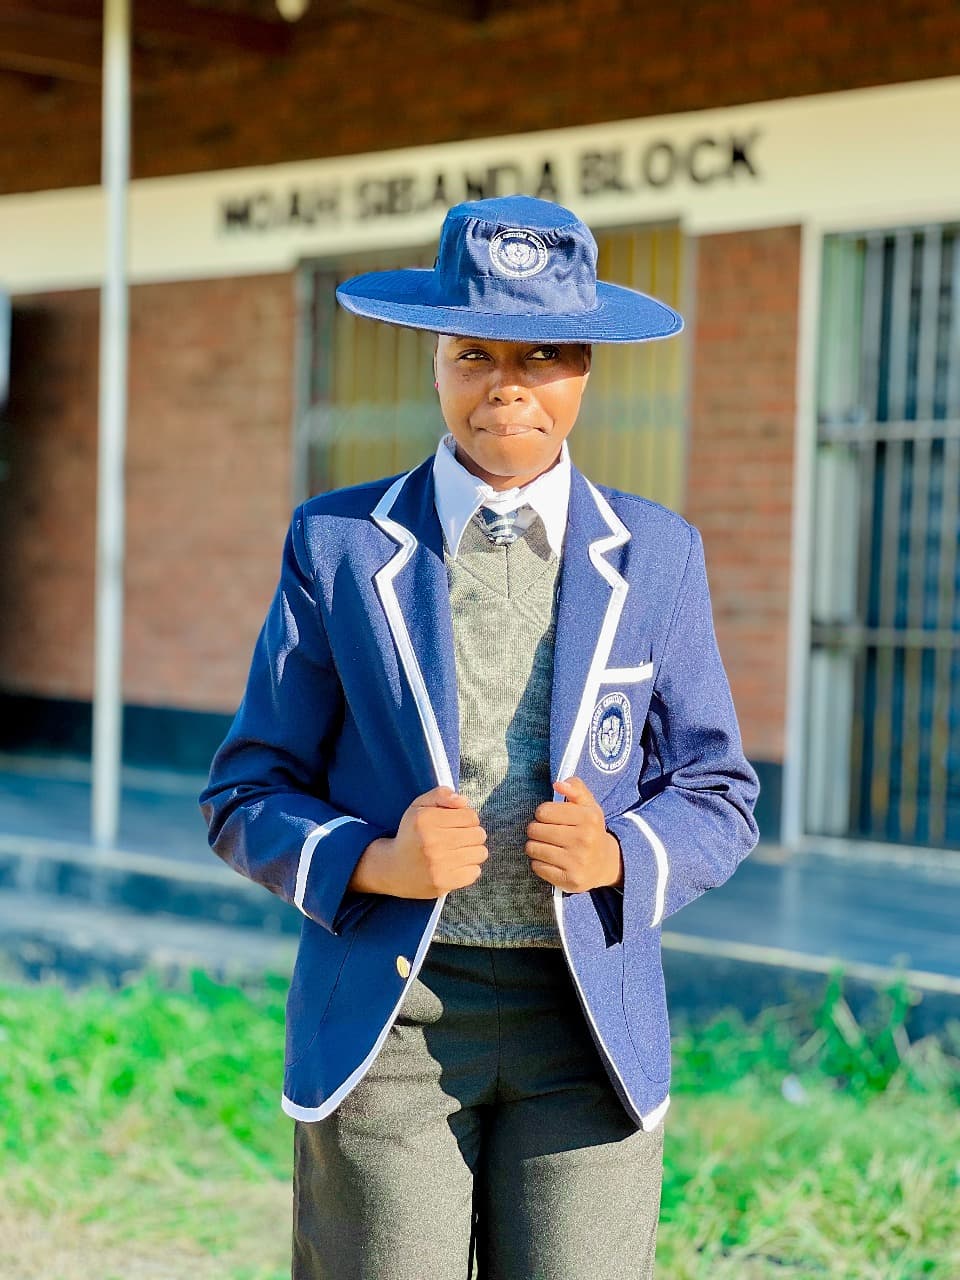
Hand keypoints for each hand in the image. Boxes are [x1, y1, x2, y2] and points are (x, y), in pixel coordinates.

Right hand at [349, 786, 486, 898]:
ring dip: (472, 851)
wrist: (392, 868)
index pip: (471, 816)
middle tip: (458, 838)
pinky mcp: (442, 883)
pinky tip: (455, 865)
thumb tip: (463, 801)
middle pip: (479, 834)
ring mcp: (437, 865)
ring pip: (480, 853)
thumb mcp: (418, 807)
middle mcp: (432, 842)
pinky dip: (468, 868)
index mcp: (426, 820)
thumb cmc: (410, 834)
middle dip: (471, 834)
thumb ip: (440, 795)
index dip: (467, 818)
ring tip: (458, 852)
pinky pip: (474, 872)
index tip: (457, 824)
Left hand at [525, 776, 622, 892]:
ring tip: (547, 845)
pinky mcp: (569, 880)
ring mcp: (576, 862)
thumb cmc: (591, 830)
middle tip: (546, 832)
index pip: (544, 811)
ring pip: (532, 849)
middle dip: (536, 829)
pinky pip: (537, 867)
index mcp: (588, 818)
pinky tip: (551, 860)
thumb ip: (575, 788)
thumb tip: (558, 784)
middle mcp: (584, 840)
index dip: (543, 813)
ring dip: (535, 846)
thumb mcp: (589, 805)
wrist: (606, 863)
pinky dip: (539, 862)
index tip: (550, 817)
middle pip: (534, 830)